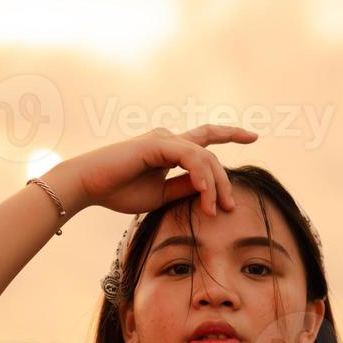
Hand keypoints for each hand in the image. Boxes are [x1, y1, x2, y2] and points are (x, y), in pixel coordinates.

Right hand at [67, 124, 258, 219]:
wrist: (88, 187)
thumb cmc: (119, 192)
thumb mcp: (161, 196)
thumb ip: (184, 189)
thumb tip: (208, 189)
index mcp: (170, 149)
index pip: (206, 138)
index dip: (230, 133)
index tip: (253, 136)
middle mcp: (169, 139)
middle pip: (210, 157)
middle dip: (224, 183)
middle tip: (229, 208)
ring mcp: (164, 139)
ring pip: (204, 158)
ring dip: (214, 186)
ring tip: (213, 209)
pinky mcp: (158, 143)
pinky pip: (191, 158)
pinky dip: (201, 177)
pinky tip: (204, 193)